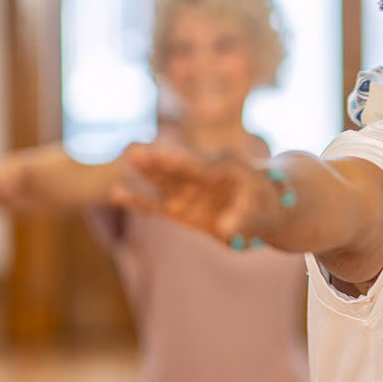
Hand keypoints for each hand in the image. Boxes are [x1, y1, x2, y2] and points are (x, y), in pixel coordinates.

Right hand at [111, 143, 285, 244]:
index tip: (164, 155)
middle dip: (156, 161)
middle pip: (175, 167)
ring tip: (124, 162)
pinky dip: (138, 199)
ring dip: (145, 172)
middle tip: (133, 151)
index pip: (200, 166)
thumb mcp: (260, 212)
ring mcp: (188, 191)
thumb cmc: (266, 204)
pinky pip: (155, 204)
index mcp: (224, 168)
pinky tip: (116, 192)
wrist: (266, 206)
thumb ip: (243, 219)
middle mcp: (201, 176)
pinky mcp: (179, 208)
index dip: (182, 162)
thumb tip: (225, 230)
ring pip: (162, 181)